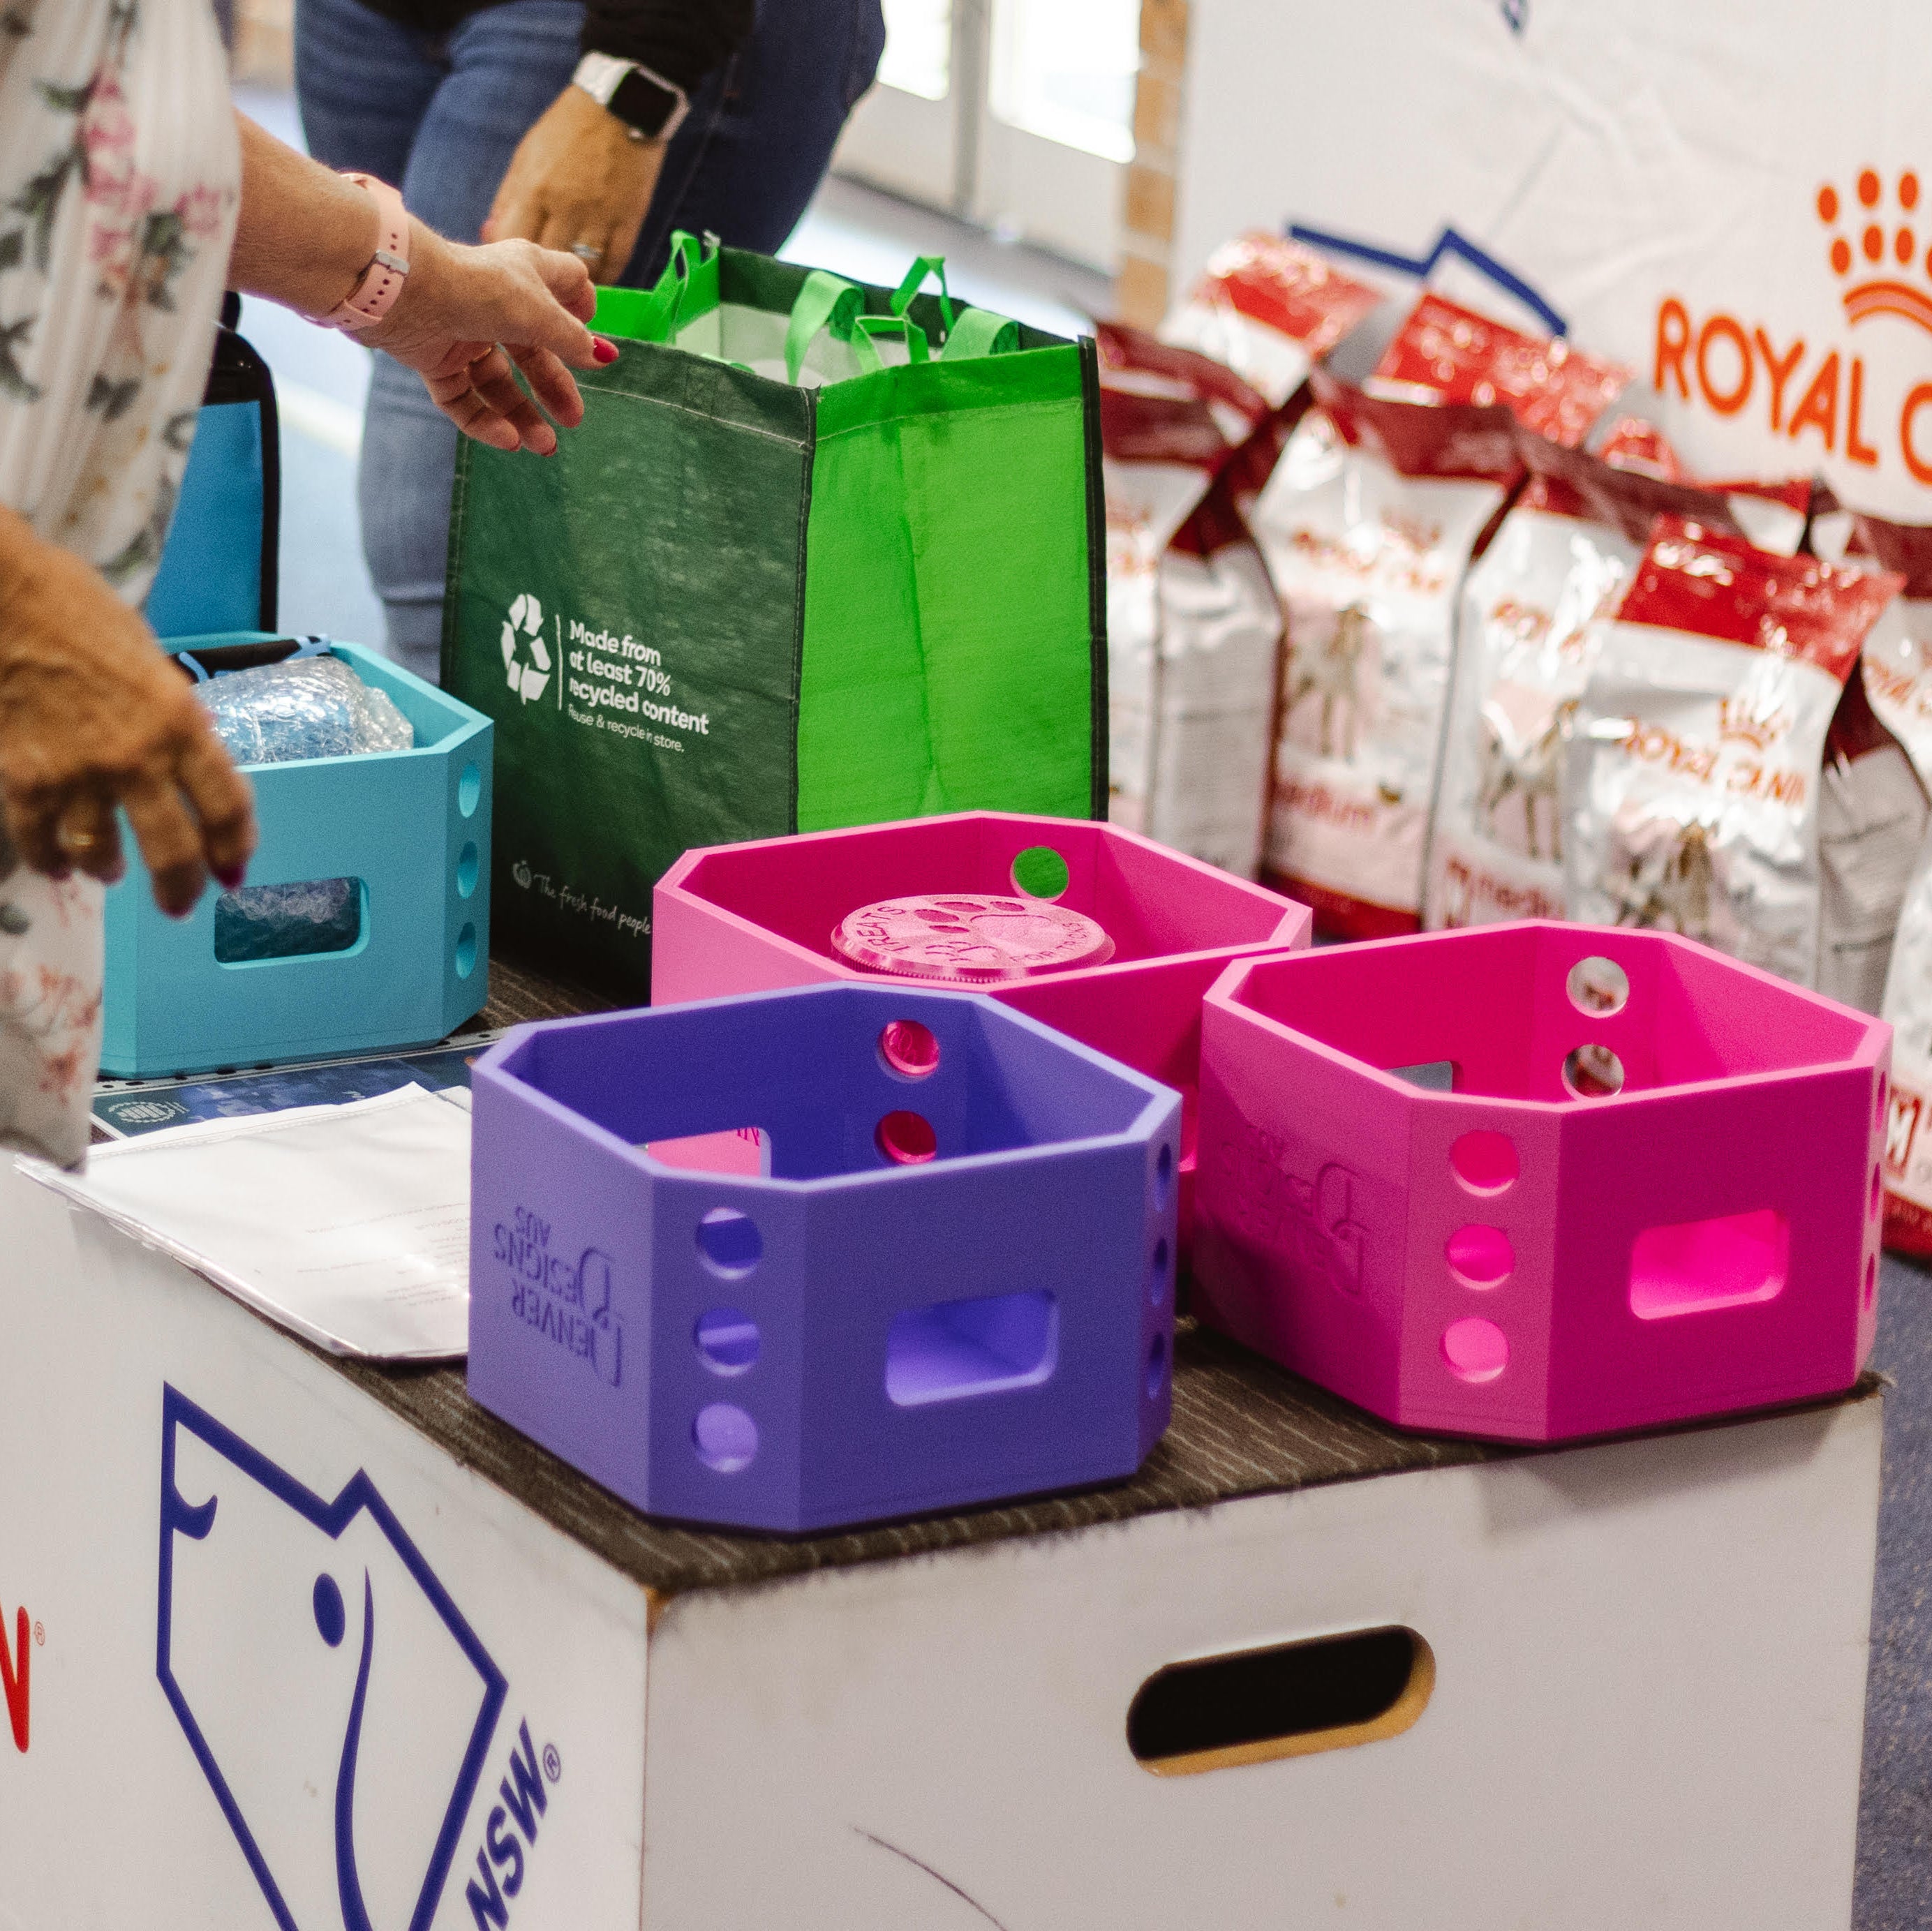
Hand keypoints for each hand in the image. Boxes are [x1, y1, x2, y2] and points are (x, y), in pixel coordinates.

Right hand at [0, 513, 255, 914]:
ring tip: (108, 871)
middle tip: (180, 906)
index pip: (227, 805)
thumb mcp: (146, 658)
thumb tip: (188, 752)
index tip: (234, 872)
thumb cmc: (72, 608)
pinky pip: (42, 844)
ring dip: (108, 869)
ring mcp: (80, 774)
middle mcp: (139, 757)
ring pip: (103, 855)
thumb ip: (169, 714)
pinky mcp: (25, 781)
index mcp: (181, 721)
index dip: (235, 848)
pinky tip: (57, 865)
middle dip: (182, 889)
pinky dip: (52, 861)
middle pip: (175, 851)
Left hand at [363, 224, 611, 455]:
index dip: (580, 305)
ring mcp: (462, 331)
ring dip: (522, 415)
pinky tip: (507, 440)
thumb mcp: (539, 315)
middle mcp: (495, 303)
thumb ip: (572, 339)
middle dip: (554, 387)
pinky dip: (483, 421)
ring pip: (497, 382)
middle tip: (573, 420)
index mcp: (524, 275)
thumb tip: (603, 357)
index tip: (589, 332)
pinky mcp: (434, 358)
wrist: (404, 292)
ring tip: (543, 445)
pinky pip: (463, 398)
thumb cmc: (479, 290)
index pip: (564, 281)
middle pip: (533, 350)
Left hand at [484, 85, 665, 284]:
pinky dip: (606, 277)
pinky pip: (616, 263)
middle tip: (542, 294)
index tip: (512, 275)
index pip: (512, 243)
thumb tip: (489, 235)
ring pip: (584, 271)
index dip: (509, 265)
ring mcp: (600, 215)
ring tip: (571, 290)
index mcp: (533, 190)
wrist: (618, 106)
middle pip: (548, 264)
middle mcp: (565, 207)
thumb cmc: (565, 132)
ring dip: (577, 285)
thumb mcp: (526, 157)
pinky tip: (597, 277)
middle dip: (543, 283)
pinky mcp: (629, 219)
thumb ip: (509, 199)